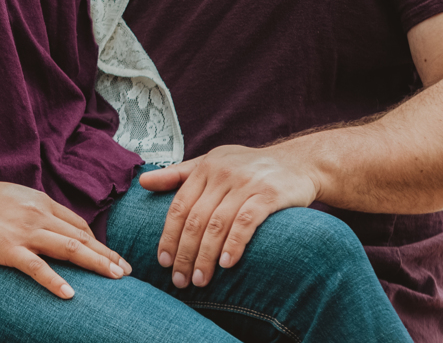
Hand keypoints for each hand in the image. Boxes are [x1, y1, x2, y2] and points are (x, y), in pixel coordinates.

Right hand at [0, 174, 132, 298]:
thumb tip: (54, 224)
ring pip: (69, 248)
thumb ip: (38, 210)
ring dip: (96, 264)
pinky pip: (37, 267)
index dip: (99, 242)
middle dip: (107, 255)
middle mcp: (40, 215)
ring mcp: (25, 232)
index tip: (114, 257)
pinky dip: (55, 280)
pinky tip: (70, 294)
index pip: (79, 225)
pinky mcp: (8, 248)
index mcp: (43, 203)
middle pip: (82, 237)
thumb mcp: (18, 197)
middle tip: (127, 272)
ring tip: (115, 278)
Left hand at [139, 144, 318, 289]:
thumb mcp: (213, 163)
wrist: (299, 162)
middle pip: (195, 219)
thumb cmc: (250, 167)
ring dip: (206, 256)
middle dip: (184, 253)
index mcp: (206, 167)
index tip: (163, 262)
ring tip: (199, 280)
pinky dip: (234, 244)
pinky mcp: (269, 194)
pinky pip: (246, 222)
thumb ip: (179, 174)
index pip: (179, 205)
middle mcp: (223, 172)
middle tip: (180, 280)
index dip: (168, 236)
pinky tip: (227, 264)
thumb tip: (143, 182)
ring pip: (217, 224)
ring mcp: (247, 183)